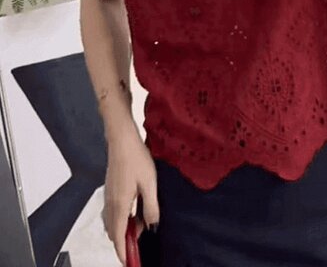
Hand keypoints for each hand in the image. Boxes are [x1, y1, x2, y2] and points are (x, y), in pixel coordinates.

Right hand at [102, 130, 159, 265]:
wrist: (122, 139)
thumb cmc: (136, 158)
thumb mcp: (150, 183)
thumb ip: (151, 207)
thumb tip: (152, 225)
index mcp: (119, 205)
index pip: (118, 237)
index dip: (123, 252)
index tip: (130, 261)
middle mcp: (110, 203)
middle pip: (113, 232)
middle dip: (126, 238)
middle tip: (145, 229)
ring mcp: (108, 195)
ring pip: (112, 221)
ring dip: (125, 226)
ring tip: (143, 215)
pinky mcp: (109, 189)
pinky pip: (113, 210)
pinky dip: (122, 216)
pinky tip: (136, 204)